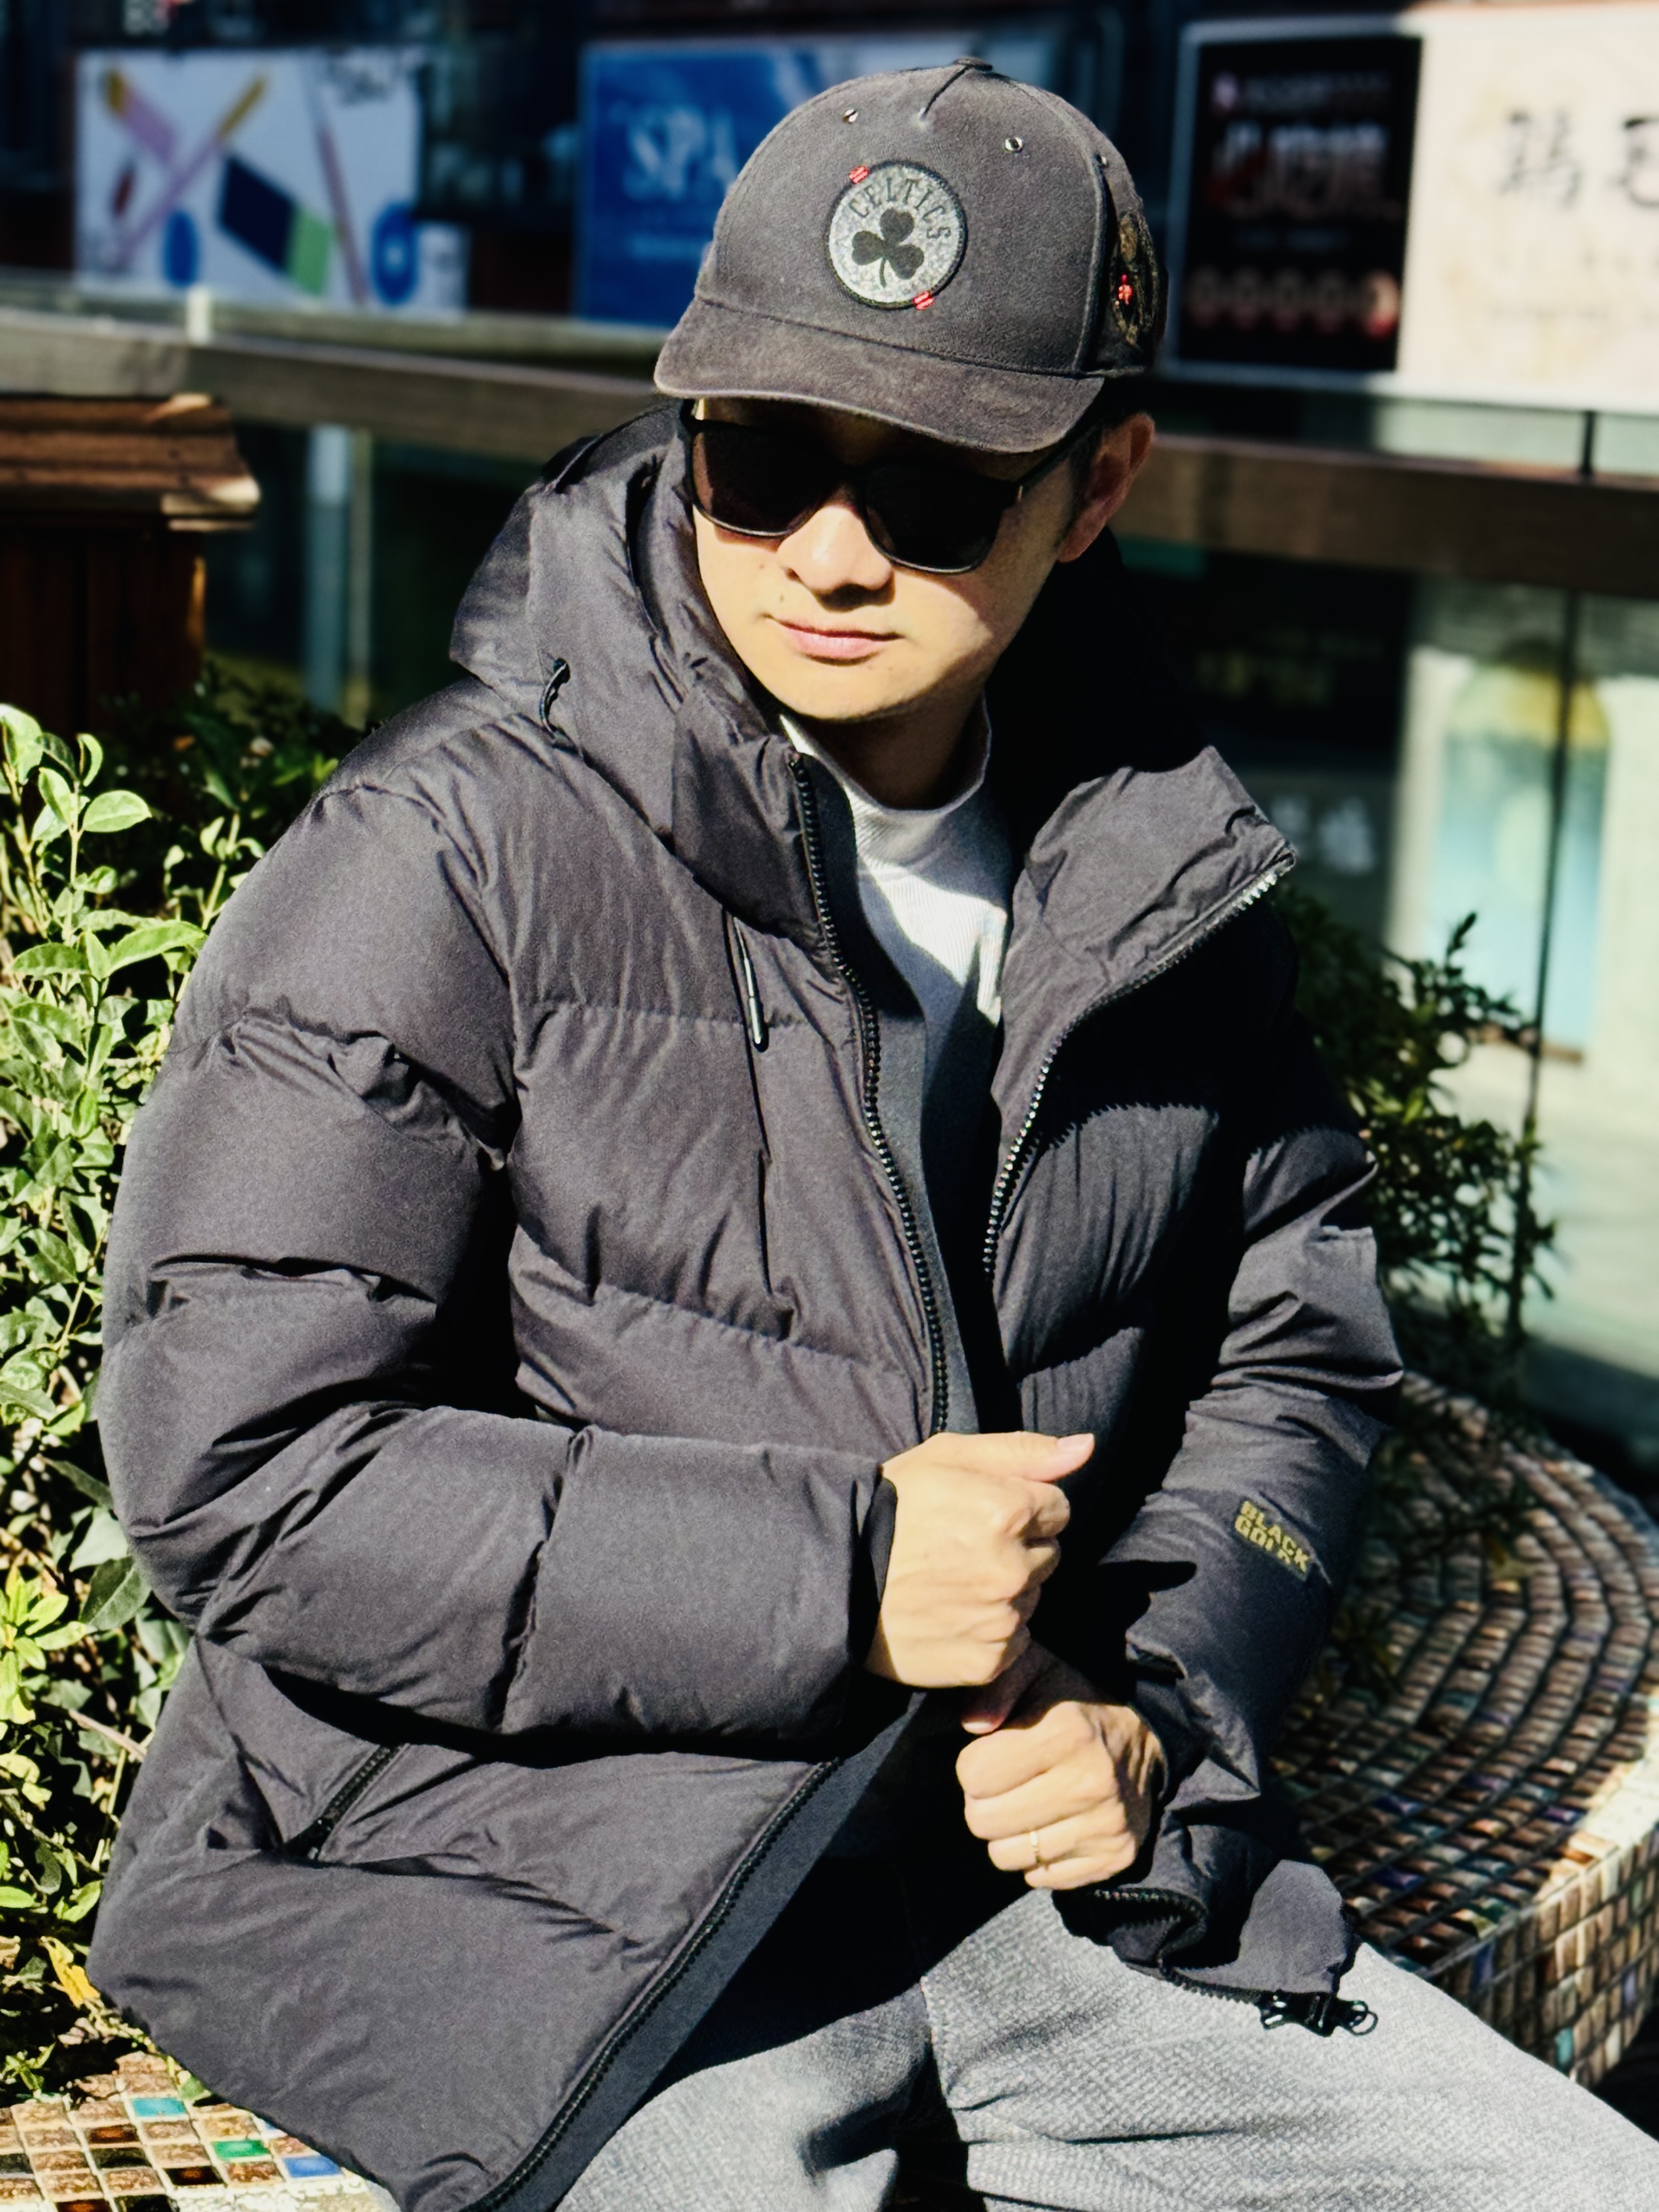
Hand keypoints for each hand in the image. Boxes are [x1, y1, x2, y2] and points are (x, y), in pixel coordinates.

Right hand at [863, 1432, 1090, 1688]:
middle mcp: (1012, 1567)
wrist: (835, 1576)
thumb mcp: (950, 1457)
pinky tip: (952, 1615)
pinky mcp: (986, 1661)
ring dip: (1006, 1591)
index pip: (1058, 1508)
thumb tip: (1086, 1447)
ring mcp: (1000, 1618)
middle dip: (1018, 1549)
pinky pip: (1014, 1644)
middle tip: (963, 1548)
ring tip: (953, 1582)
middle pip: (1049, 1555)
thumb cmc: (893, 1507)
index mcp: (1009, 1509)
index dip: (1022, 1507)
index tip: (981, 1512)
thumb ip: (1024, 1452)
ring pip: (1032, 1600)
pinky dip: (990, 1633)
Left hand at [955, 1643, 1163, 1889]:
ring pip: (1007, 1857)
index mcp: (1066, 1732)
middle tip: (1006, 1784)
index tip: (994, 1754)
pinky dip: (1038, 1857)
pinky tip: (1054, 1824)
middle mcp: (1091, 1782)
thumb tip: (971, 1723)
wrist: (1141, 1738)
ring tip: (1029, 1803)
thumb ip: (993, 1686)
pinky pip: (1040, 1878)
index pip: (973, 1776)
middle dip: (983, 1803)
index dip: (974, 1765)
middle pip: (983, 1822)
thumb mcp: (1032, 1672)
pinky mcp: (1116, 1857)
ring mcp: (1107, 1825)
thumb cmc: (1070, 1705)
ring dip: (1008, 1833)